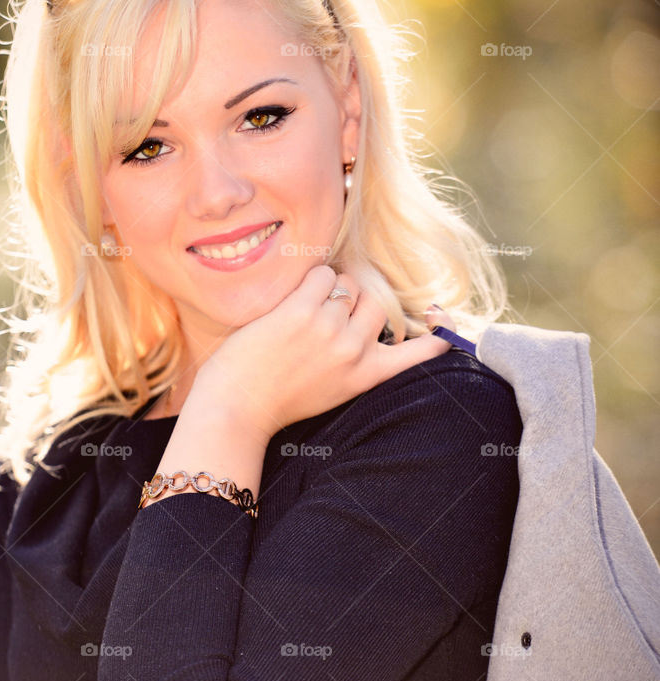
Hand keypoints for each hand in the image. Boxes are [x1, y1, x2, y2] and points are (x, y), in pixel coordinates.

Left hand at [193, 265, 451, 441]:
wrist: (237, 408)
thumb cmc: (278, 399)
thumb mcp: (333, 391)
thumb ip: (355, 363)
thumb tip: (366, 323)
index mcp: (366, 375)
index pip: (419, 353)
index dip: (437, 336)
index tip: (444, 326)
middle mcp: (354, 351)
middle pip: (377, 303)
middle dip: (355, 302)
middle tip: (325, 315)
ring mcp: (329, 329)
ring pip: (347, 284)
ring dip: (327, 288)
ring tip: (301, 312)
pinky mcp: (301, 311)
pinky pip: (321, 273)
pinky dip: (309, 277)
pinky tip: (291, 298)